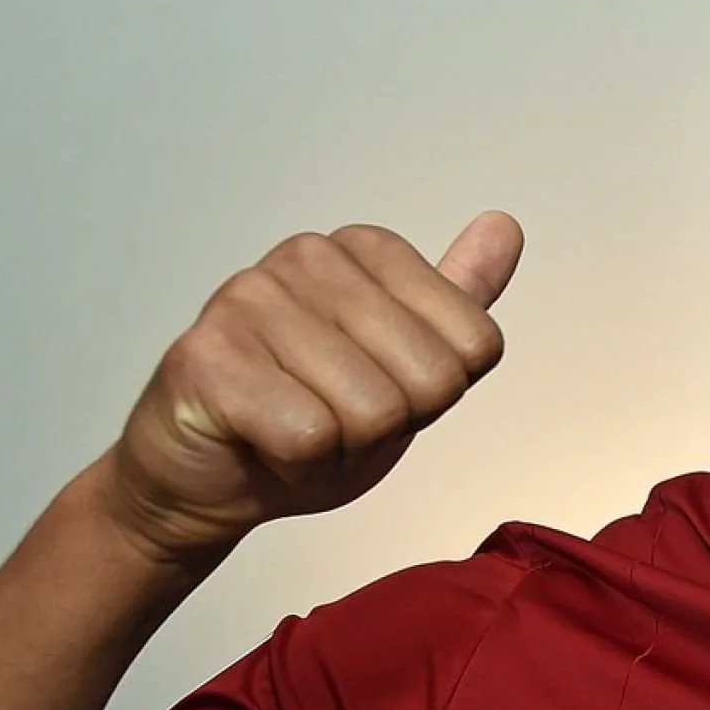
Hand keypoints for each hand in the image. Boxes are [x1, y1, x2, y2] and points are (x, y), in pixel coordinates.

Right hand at [102, 212, 523, 565]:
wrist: (204, 482)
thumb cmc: (301, 424)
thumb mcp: (405, 368)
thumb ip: (458, 303)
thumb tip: (505, 227)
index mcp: (366, 249)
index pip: (476, 345)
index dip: (432, 398)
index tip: (374, 392)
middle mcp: (310, 256)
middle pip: (431, 379)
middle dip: (390, 429)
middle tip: (332, 422)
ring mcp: (252, 297)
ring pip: (373, 411)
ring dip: (341, 451)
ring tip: (294, 432)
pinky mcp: (210, 354)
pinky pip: (309, 436)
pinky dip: (298, 467)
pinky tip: (262, 445)